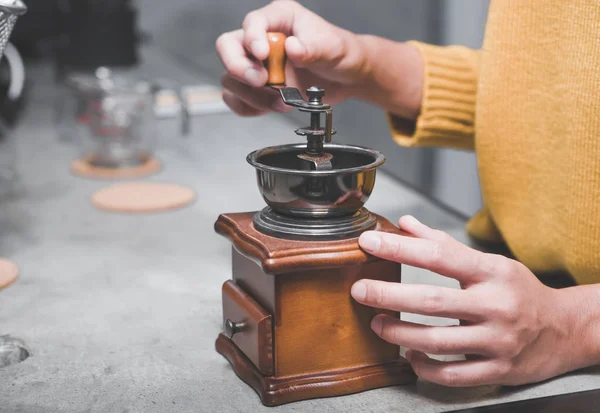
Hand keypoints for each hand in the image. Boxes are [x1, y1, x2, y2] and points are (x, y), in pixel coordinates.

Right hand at [215, 1, 373, 115]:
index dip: (252, 38)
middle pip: (228, 48)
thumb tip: (292, 48)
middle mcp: (262, 39)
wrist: (347, 77)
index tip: (263, 55)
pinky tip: (271, 106)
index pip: (252, 23)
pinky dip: (250, 107)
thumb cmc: (340, 53)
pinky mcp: (258, 88)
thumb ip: (312, 48)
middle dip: (240, 67)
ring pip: (231, 78)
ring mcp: (257, 65)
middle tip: (261, 81)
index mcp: (279, 18)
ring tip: (281, 101)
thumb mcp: (331, 48)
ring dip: (252, 94)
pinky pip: (238, 100)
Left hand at [351, 216, 588, 386]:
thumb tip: (405, 223)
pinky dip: (426, 367)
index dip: (400, 248)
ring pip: (438, 341)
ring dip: (400, 333)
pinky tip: (410, 355)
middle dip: (389, 294)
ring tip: (377, 323)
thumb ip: (444, 244)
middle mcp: (496, 305)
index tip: (369, 242)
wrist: (565, 329)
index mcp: (492, 273)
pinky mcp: (499, 370)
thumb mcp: (489, 262)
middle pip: (432, 300)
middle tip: (360, 290)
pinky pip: (453, 375)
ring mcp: (498, 341)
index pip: (439, 255)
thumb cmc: (519, 291)